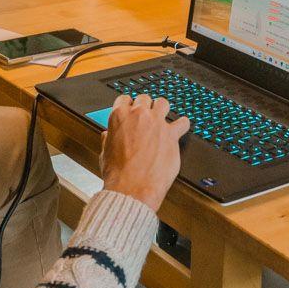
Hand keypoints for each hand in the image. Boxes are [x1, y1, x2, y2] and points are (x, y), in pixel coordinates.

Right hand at [101, 94, 188, 212]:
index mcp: (119, 117)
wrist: (132, 188)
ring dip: (162, 109)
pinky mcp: (171, 135)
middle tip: (146, 116)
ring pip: (163, 103)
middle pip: (144, 99)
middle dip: (145, 106)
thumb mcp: (105, 153)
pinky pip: (183, 122)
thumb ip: (108, 140)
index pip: (124, 99)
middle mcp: (139, 115)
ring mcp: (157, 123)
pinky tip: (182, 127)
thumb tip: (107, 136)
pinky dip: (183, 125)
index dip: (128, 105)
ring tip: (163, 116)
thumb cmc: (118, 174)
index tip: (131, 110)